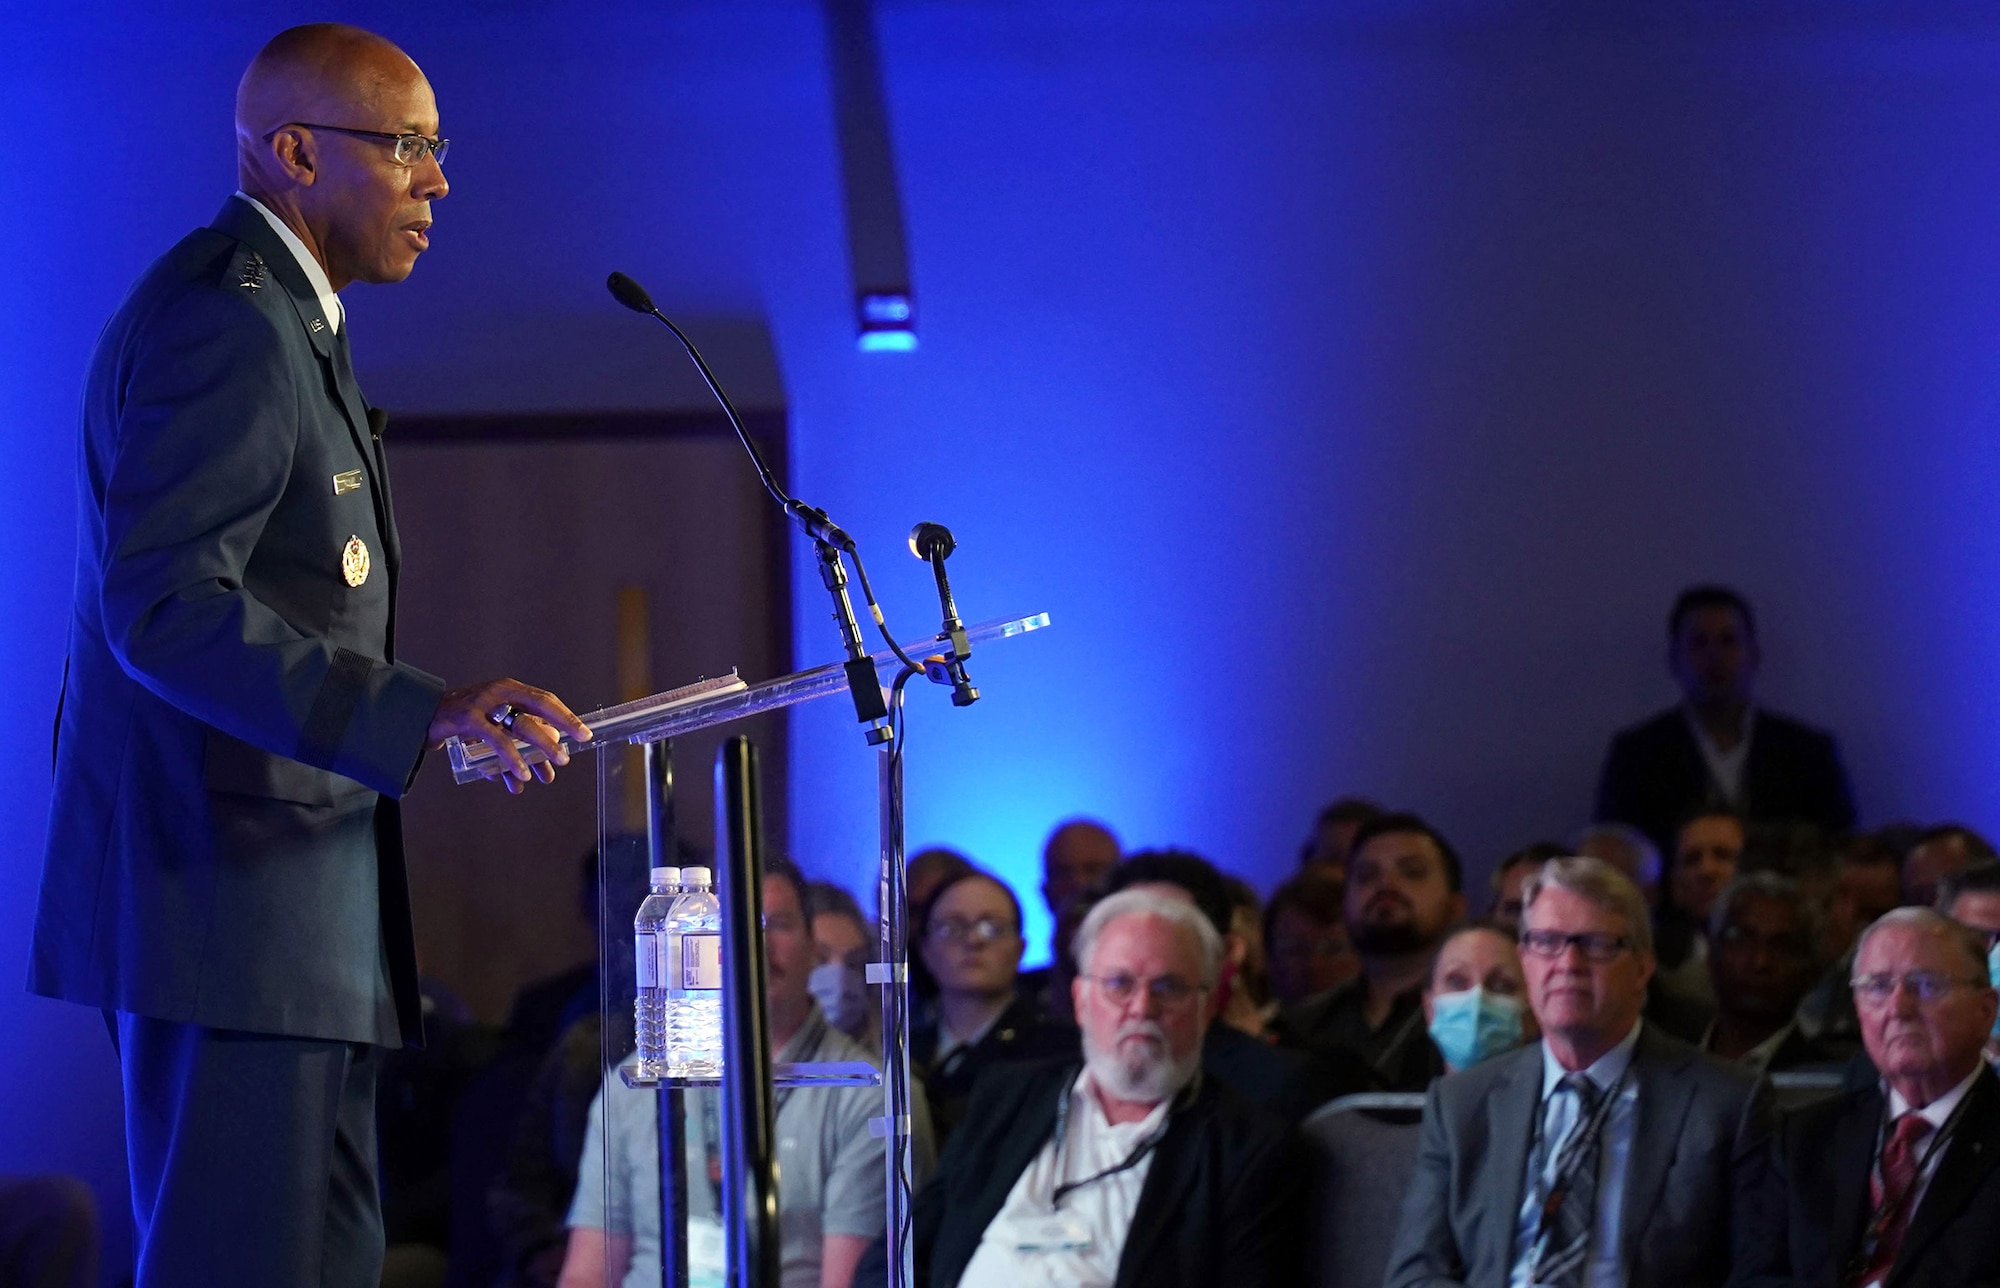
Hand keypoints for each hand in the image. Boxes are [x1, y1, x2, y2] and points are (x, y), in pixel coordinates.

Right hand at [429, 678, 592, 793]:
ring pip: (519, 728)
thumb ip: (517, 738)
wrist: (422, 716)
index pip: (545, 700)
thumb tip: (546, 763)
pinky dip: (510, 760)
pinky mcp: (467, 719)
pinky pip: (495, 742)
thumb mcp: (493, 723)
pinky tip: (520, 777)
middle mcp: (499, 692)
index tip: (584, 734)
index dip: (566, 717)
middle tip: (567, 758)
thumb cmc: (463, 722)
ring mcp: (482, 704)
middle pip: (538, 711)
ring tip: (547, 775)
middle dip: (556, 736)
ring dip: (537, 751)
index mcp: (509, 689)